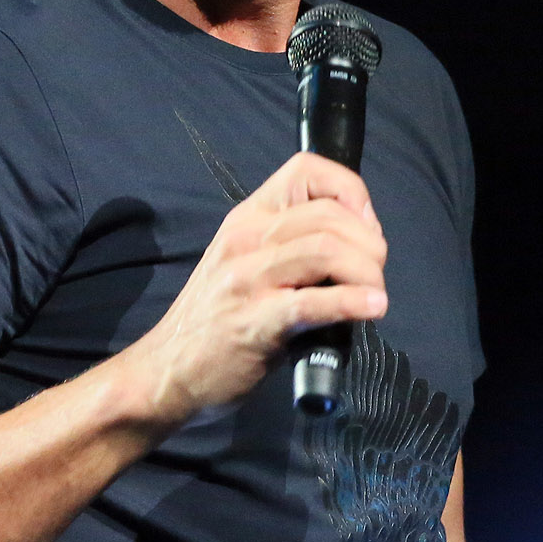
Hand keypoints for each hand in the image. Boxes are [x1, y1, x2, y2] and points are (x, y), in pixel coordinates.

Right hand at [132, 150, 386, 423]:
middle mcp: (245, 240)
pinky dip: (353, 302)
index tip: (365, 227)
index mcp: (247, 219)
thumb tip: (356, 246)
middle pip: (329, 216)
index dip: (350, 191)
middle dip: (369, 244)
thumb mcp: (245, 263)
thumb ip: (291, 246)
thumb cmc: (216, 320)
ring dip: (367, 272)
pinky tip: (371, 308)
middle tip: (374, 273)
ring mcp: (247, 280)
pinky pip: (313, 301)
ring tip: (375, 294)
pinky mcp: (255, 323)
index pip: (306, 170)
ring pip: (326, 250)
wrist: (167, 371)